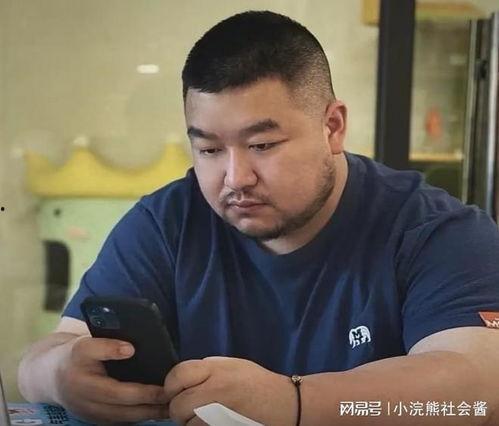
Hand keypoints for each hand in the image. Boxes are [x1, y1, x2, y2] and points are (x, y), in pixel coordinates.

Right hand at [54, 335, 168, 422]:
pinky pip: (121, 420)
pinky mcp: (96, 420)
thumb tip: (130, 349)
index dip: (142, 390)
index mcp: (83, 382)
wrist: (50, 377)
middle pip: (124, 407)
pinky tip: (158, 409)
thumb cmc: (73, 357)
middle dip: (151, 403)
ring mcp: (91, 414)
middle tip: (175, 396)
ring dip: (150, 413)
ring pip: (125, 418)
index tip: (163, 384)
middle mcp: (86, 402)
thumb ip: (106, 345)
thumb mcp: (84, 343)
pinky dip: (140, 415)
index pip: (117, 390)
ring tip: (172, 405)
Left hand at [164, 356, 295, 425]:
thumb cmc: (257, 382)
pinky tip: (213, 422)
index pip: (178, 375)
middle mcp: (215, 390)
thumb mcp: (232, 365)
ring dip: (190, 422)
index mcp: (216, 370)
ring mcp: (218, 415)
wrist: (285, 404)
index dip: (171, 384)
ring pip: (186, 424)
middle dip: (179, 408)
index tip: (175, 390)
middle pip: (177, 405)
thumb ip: (206, 369)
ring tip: (207, 415)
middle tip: (191, 407)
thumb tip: (181, 379)